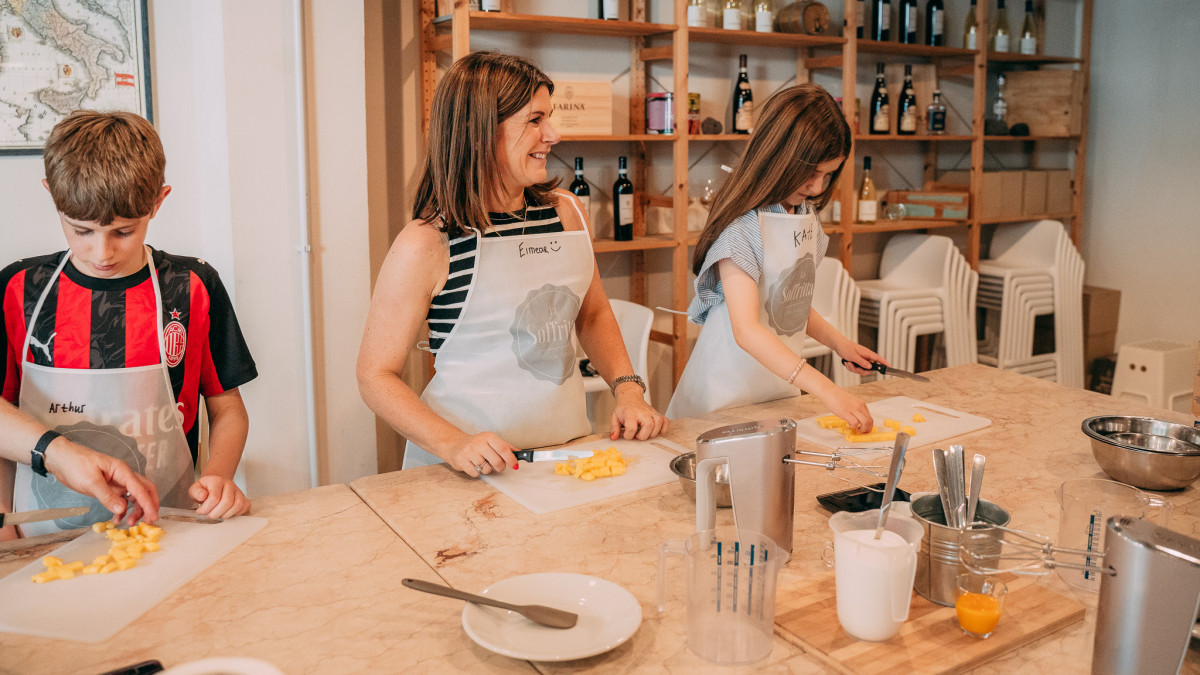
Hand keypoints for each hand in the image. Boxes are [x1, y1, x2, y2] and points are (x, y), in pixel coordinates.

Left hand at [44, 438, 159, 522]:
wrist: (61, 459)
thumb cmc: (76, 464)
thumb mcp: (91, 481)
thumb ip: (107, 496)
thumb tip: (122, 510)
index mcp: (122, 471)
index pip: (141, 489)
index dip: (148, 504)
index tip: (152, 517)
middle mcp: (124, 476)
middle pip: (145, 490)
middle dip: (149, 506)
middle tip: (148, 521)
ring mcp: (117, 482)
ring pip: (135, 496)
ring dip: (136, 510)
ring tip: (130, 523)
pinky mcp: (109, 488)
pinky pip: (122, 500)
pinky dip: (122, 510)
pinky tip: (117, 519)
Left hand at [189, 475, 250, 519]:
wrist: (216, 484)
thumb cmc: (205, 489)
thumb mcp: (195, 489)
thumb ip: (196, 492)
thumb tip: (202, 496)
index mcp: (217, 481)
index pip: (214, 498)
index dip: (206, 508)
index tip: (200, 511)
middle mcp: (229, 484)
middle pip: (227, 502)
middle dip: (216, 513)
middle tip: (209, 515)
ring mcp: (238, 490)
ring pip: (237, 505)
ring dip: (226, 514)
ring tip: (218, 514)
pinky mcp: (244, 497)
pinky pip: (244, 507)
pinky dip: (236, 513)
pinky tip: (227, 513)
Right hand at [445, 432, 518, 477]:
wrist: (454, 444)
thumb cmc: (476, 443)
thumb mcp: (490, 440)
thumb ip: (505, 447)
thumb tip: (520, 453)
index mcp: (488, 437)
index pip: (503, 449)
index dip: (511, 459)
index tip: (515, 465)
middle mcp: (478, 443)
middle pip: (497, 461)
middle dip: (500, 467)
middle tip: (498, 466)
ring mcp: (469, 452)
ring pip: (487, 469)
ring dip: (487, 469)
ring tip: (482, 462)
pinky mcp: (461, 461)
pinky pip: (476, 473)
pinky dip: (477, 472)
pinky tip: (473, 465)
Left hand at [609, 386, 668, 440]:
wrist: (630, 397)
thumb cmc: (624, 408)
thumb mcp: (615, 417)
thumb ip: (614, 428)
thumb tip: (613, 438)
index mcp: (630, 413)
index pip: (631, 428)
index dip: (629, 435)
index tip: (627, 434)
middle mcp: (643, 412)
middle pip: (648, 426)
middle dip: (643, 436)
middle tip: (637, 435)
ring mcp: (651, 412)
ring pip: (659, 423)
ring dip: (653, 432)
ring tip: (645, 433)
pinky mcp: (657, 414)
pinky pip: (666, 421)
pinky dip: (663, 428)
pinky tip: (656, 430)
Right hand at [817, 387, 873, 433]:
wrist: (829, 391)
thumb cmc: (836, 397)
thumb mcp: (850, 402)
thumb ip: (855, 409)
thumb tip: (856, 418)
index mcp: (861, 404)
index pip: (870, 417)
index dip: (868, 425)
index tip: (864, 428)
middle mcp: (859, 406)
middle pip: (870, 421)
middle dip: (867, 429)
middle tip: (862, 432)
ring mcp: (853, 409)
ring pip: (865, 422)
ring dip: (862, 429)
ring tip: (857, 429)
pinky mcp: (846, 413)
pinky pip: (855, 423)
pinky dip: (853, 426)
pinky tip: (849, 425)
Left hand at [837, 341, 887, 374]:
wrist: (839, 345)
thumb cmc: (846, 348)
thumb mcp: (853, 356)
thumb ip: (862, 362)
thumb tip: (870, 367)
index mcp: (867, 353)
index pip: (878, 358)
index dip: (884, 362)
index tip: (889, 366)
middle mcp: (865, 357)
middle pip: (869, 369)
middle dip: (860, 370)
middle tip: (854, 367)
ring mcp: (861, 360)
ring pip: (861, 370)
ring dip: (854, 369)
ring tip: (848, 362)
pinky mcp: (857, 362)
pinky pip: (856, 369)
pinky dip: (851, 368)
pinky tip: (847, 362)